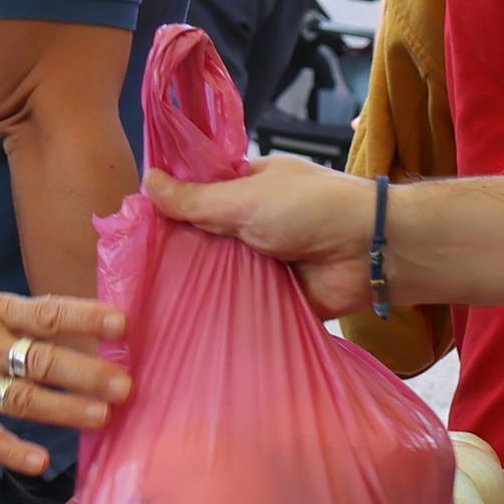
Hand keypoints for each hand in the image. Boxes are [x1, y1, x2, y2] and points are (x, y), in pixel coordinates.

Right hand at [0, 292, 129, 479]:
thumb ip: (7, 318)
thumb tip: (59, 325)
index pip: (47, 313)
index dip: (86, 317)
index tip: (123, 323)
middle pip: (45, 360)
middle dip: (88, 373)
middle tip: (126, 384)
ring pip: (25, 399)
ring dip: (66, 410)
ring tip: (102, 418)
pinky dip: (13, 451)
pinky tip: (40, 463)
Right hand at [144, 155, 376, 318]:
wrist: (371, 252)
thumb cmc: (313, 209)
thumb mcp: (247, 197)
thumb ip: (198, 199)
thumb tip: (148, 181)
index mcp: (247, 187)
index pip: (197, 194)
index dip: (169, 206)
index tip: (131, 224)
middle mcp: (252, 223)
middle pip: (202, 237)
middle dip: (176, 251)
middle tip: (133, 270)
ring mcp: (262, 261)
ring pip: (217, 273)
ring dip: (195, 284)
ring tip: (147, 300)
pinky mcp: (273, 296)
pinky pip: (238, 304)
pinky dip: (219, 310)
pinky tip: (182, 323)